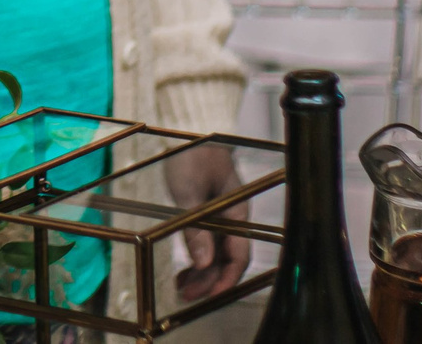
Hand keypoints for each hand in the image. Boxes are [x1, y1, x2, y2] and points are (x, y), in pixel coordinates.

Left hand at [165, 142, 249, 300]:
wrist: (188, 124)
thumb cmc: (192, 152)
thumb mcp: (188, 191)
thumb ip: (196, 228)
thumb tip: (203, 263)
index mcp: (237, 212)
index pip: (239, 255)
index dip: (226, 278)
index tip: (210, 294)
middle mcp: (233, 217)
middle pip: (226, 258)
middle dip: (209, 280)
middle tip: (186, 296)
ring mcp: (220, 214)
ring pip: (216, 252)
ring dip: (202, 272)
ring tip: (182, 287)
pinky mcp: (206, 210)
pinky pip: (206, 240)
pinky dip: (197, 256)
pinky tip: (184, 268)